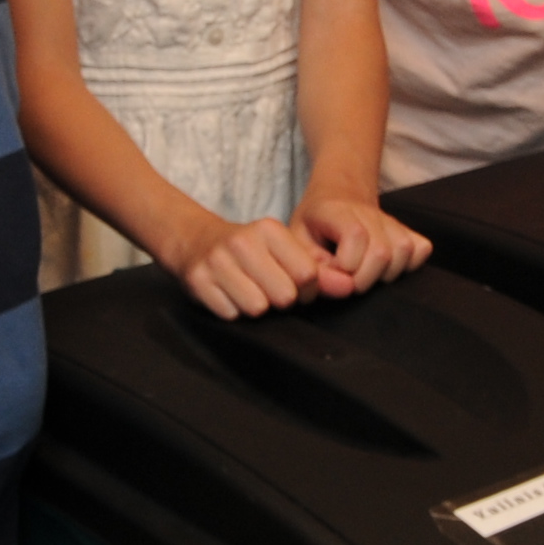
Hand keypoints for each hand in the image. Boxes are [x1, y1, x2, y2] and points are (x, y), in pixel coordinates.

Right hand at [158, 206, 331, 318]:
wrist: (195, 241)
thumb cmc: (249, 251)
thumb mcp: (281, 249)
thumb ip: (315, 270)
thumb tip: (347, 287)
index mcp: (269, 229)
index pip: (307, 274)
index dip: (307, 290)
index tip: (296, 286)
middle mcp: (243, 241)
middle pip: (284, 296)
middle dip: (281, 301)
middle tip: (269, 289)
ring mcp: (218, 260)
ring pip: (257, 308)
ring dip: (255, 307)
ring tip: (248, 291)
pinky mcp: (198, 280)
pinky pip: (230, 314)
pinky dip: (232, 310)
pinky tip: (228, 294)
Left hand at [295, 192, 431, 297]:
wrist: (337, 195)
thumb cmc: (314, 225)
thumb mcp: (297, 243)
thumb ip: (315, 268)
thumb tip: (345, 289)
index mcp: (336, 210)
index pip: (356, 236)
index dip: (345, 264)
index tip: (332, 268)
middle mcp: (368, 212)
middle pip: (382, 253)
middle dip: (364, 278)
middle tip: (348, 278)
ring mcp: (393, 220)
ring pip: (405, 252)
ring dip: (385, 274)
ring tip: (365, 272)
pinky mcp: (409, 230)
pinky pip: (421, 250)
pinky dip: (408, 265)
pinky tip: (386, 267)